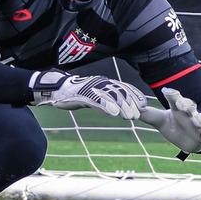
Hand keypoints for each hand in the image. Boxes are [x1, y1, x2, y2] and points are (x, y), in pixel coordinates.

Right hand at [29, 70, 144, 119]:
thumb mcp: (93, 97)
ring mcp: (91, 88)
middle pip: (119, 92)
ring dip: (122, 107)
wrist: (56, 89)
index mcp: (104, 82)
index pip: (123, 87)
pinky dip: (106, 106)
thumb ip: (104, 100)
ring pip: (110, 96)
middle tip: (138, 115)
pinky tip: (114, 114)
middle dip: (131, 103)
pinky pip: (96, 100)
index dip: (134, 95)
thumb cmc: (74, 94)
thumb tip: (117, 109)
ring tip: (130, 117)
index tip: (144, 105)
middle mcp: (100, 83)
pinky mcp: (82, 95)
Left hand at [138, 87, 200, 154]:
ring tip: (197, 121)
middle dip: (186, 104)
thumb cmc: (174, 125)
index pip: (175, 98)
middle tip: (182, 104)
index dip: (171, 94)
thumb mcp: (160, 120)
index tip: (165, 91)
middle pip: (189, 105)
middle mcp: (189, 113)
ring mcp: (198, 124)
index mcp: (178, 107)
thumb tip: (133, 109)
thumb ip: (148, 114)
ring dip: (200, 119)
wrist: (189, 139)